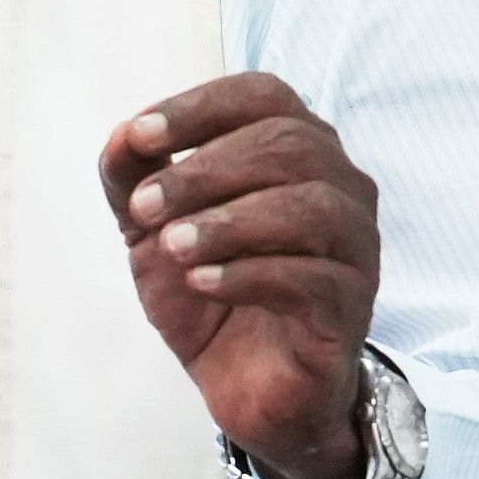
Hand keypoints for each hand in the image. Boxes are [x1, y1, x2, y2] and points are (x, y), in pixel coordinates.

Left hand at [98, 73, 380, 478]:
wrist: (242, 382)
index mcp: (296, 148)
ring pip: (311, 208)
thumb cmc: (206, 283)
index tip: (139, 136)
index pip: (264, 96)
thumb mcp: (150, 227)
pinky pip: (314, 278)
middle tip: (143, 209)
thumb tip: (123, 138)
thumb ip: (133, 177)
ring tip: (172, 246)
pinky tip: (202, 281)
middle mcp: (340, 186)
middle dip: (204, 172)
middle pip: (289, 145)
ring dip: (228, 221)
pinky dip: (249, 274)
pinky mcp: (352, 308)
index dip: (200, 107)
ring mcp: (356, 247)